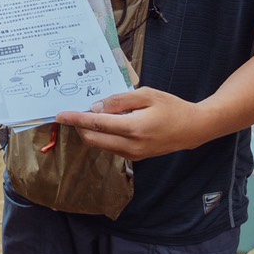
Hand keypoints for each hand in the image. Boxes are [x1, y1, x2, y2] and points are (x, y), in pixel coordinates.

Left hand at [55, 88, 210, 159]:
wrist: (193, 129)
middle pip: (93, 139)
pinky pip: (111, 147)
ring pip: (101, 145)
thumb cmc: (172, 107)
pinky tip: (110, 123)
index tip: (60, 115)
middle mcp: (130, 146)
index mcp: (133, 128)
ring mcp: (132, 155)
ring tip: (98, 114)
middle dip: (81, 126)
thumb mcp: (147, 94)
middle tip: (78, 110)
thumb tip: (96, 107)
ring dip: (92, 131)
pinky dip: (104, 136)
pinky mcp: (135, 158)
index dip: (76, 119)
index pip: (96, 124)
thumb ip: (120, 100)